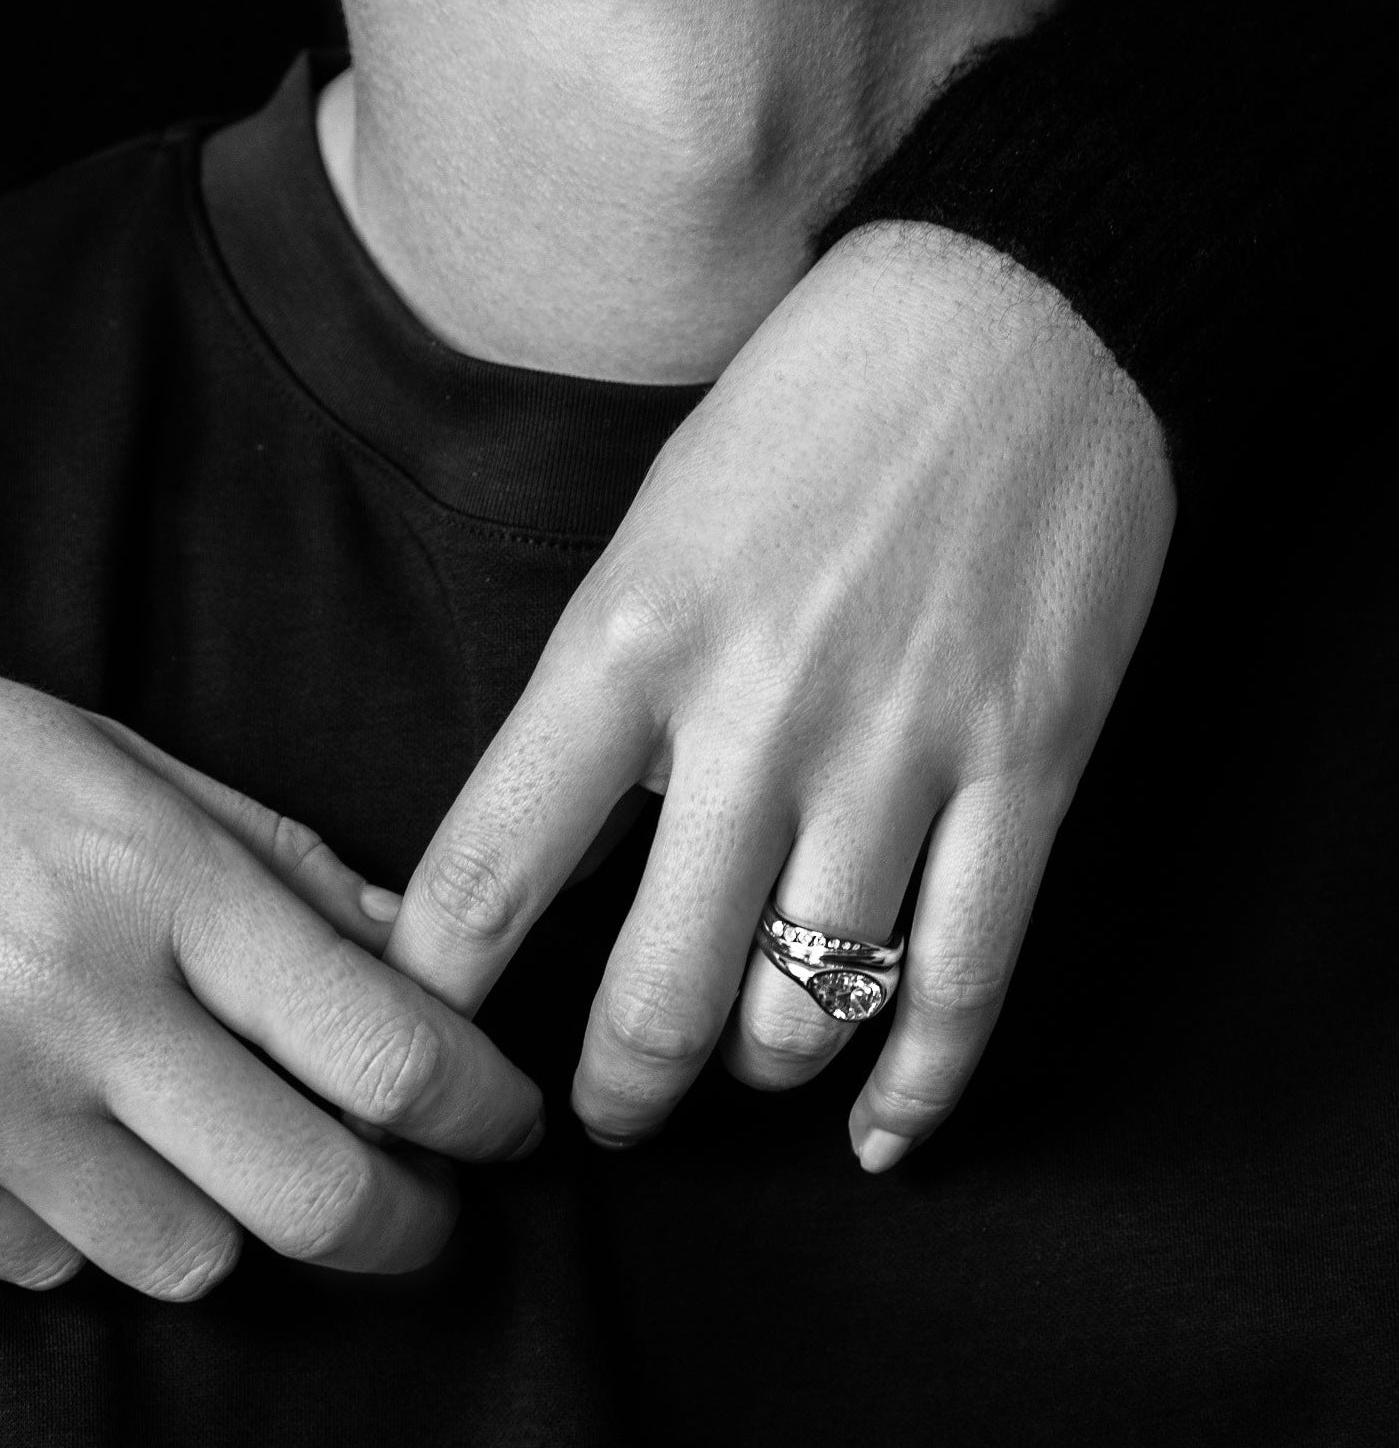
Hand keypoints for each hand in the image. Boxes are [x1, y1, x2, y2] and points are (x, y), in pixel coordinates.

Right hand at [0, 655, 540, 1296]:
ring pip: (187, 1257)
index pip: (379, 1042)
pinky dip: (93, 1225)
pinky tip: (78, 1145)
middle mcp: (69, 1000)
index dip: (480, 1108)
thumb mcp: (122, 761)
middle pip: (310, 1192)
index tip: (508, 1125)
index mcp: (153, 878)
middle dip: (406, 1222)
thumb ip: (282, 864)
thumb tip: (419, 951)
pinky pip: (48, 1263)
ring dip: (239, 1221)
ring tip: (229, 1151)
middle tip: (426, 1206)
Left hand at [386, 223, 1175, 1166]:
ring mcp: (900, 751)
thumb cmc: (815, 398)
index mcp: (628, 639)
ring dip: (756, 1070)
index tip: (419, 1044)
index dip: (435, 995)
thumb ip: (607, 680)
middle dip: (613, 1088)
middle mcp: (753, 717)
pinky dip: (919, 1086)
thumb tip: (566, 833)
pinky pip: (964, 979)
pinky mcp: (1027, 767)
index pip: (490, 871)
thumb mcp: (654, 515)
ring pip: (805, 1009)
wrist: (1023, 311)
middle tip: (598, 1111)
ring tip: (739, 1064)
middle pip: (652, 994)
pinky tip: (882, 1136)